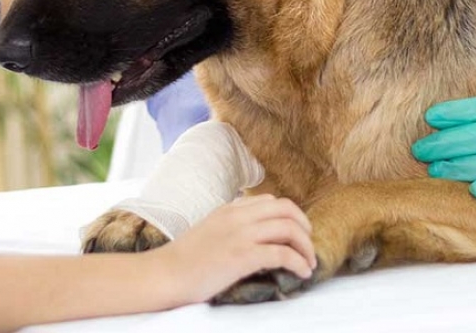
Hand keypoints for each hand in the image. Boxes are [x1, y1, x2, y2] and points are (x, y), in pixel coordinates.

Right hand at [151, 194, 315, 305]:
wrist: (165, 274)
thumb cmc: (184, 259)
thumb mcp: (210, 228)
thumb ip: (232, 224)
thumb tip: (256, 231)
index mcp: (231, 208)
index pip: (271, 201)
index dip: (290, 215)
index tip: (297, 231)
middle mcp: (239, 216)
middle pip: (287, 210)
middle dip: (304, 227)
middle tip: (309, 244)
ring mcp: (241, 234)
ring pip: (289, 229)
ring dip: (306, 247)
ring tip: (310, 262)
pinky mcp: (243, 256)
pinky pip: (282, 254)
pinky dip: (298, 262)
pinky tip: (302, 272)